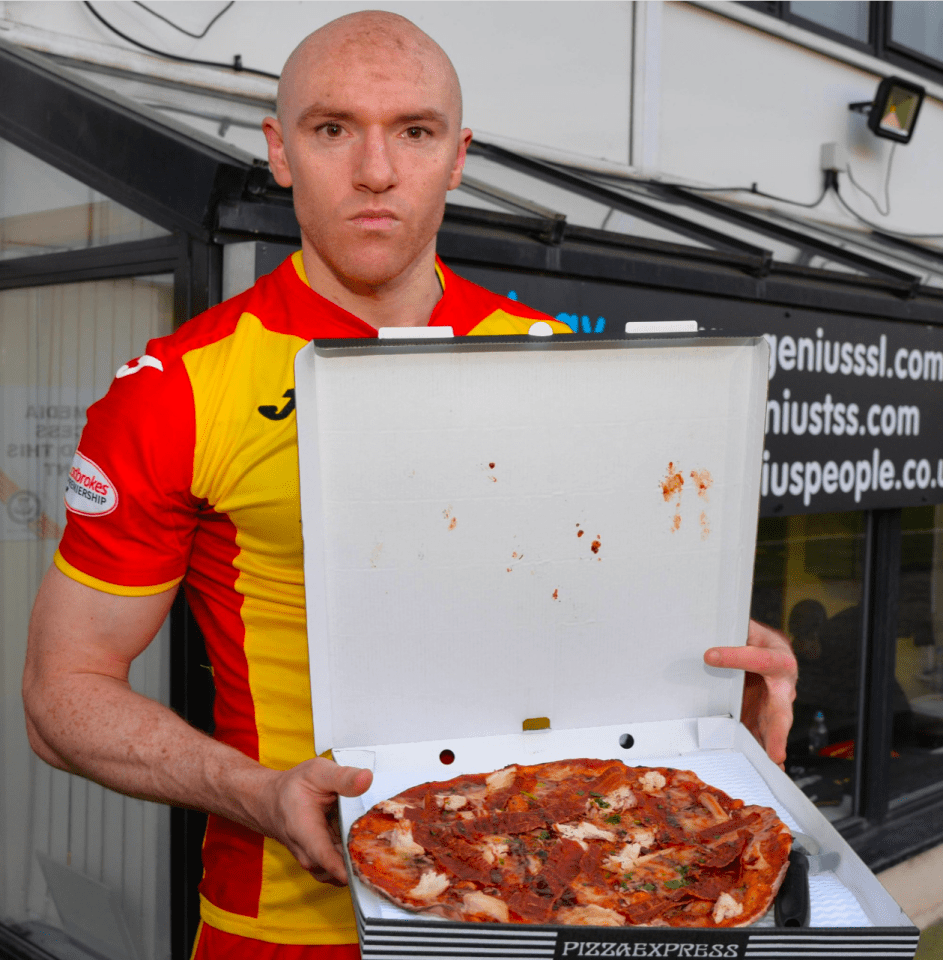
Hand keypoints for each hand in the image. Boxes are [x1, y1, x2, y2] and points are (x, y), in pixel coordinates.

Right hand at [259, 757, 372, 884]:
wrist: (272, 802)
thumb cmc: (293, 787)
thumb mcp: (318, 772)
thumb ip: (343, 777)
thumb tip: (367, 778)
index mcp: (305, 833)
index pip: (328, 860)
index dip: (352, 866)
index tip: (374, 865)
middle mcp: (310, 856)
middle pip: (343, 869)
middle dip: (366, 860)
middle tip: (392, 845)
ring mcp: (317, 864)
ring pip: (346, 871)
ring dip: (363, 860)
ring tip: (383, 841)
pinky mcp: (325, 865)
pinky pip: (344, 868)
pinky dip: (358, 859)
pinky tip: (370, 842)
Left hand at [704, 619, 796, 767]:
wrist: (773, 653)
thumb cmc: (763, 643)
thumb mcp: (753, 630)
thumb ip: (739, 629)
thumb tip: (714, 621)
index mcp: (779, 661)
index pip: (758, 659)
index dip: (735, 656)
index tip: (709, 655)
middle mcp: (782, 689)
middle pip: (781, 711)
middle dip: (777, 732)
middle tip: (775, 752)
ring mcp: (774, 708)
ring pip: (773, 731)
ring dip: (770, 750)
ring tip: (770, 767)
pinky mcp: (762, 719)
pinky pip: (763, 737)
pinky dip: (763, 754)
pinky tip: (765, 769)